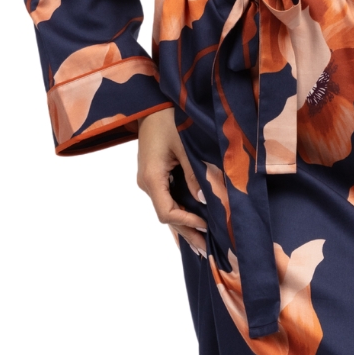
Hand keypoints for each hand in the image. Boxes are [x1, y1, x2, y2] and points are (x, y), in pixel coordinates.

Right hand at [136, 108, 207, 254]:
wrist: (151, 104)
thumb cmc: (168, 119)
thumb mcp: (184, 145)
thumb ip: (194, 173)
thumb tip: (205, 200)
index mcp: (151, 177)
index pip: (166, 211)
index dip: (186, 221)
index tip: (206, 224)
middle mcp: (147, 183)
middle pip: (166, 216)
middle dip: (186, 232)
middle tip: (206, 251)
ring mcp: (149, 180)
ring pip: (166, 209)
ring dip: (184, 224)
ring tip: (202, 243)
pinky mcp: (155, 175)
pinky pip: (166, 199)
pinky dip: (180, 212)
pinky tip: (191, 222)